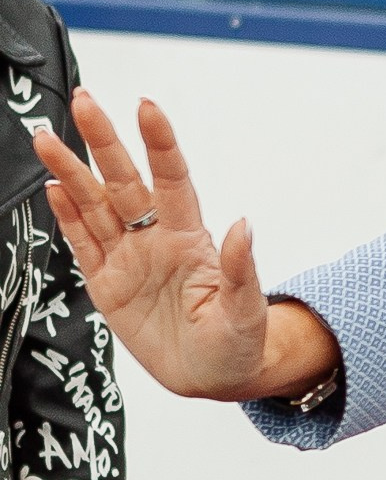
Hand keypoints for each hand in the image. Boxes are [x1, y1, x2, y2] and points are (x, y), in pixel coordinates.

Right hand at [34, 92, 337, 403]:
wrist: (213, 378)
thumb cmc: (238, 343)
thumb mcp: (245, 313)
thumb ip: (240, 271)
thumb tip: (244, 225)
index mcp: (191, 239)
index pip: (172, 180)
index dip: (160, 144)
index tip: (147, 106)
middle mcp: (155, 239)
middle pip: (123, 181)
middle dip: (103, 141)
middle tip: (84, 101)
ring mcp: (128, 259)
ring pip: (94, 205)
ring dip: (70, 172)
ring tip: (47, 138)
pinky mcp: (106, 283)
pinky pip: (83, 244)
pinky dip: (66, 217)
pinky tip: (51, 188)